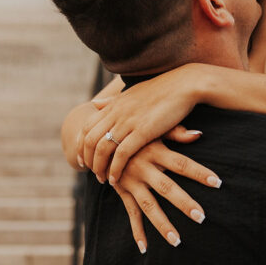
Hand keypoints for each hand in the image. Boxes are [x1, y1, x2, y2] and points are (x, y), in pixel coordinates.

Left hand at [78, 65, 204, 181]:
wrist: (184, 84)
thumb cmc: (163, 89)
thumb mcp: (132, 93)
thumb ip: (113, 101)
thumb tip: (94, 103)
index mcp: (114, 104)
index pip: (87, 126)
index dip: (80, 144)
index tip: (81, 158)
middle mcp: (117, 112)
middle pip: (90, 139)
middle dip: (87, 159)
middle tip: (89, 172)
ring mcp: (128, 121)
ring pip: (102, 148)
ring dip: (99, 167)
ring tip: (102, 179)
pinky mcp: (143, 131)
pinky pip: (121, 154)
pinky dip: (115, 169)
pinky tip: (115, 179)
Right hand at [110, 136, 221, 251]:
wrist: (101, 136)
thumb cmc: (136, 131)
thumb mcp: (153, 128)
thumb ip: (176, 132)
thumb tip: (199, 134)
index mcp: (155, 150)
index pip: (182, 163)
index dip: (199, 172)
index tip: (217, 182)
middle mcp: (144, 167)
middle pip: (167, 188)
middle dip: (184, 203)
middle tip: (202, 217)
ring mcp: (132, 181)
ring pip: (149, 205)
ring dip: (162, 224)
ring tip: (177, 242)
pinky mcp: (123, 191)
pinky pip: (131, 213)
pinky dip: (137, 231)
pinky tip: (144, 248)